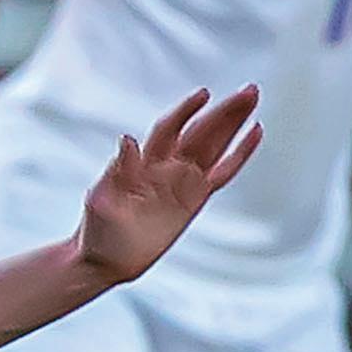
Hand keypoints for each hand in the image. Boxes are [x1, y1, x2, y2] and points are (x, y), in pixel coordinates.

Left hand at [71, 85, 262, 285]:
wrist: (106, 260)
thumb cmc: (97, 230)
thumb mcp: (101, 199)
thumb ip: (116, 169)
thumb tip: (127, 138)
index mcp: (142, 162)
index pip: (169, 128)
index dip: (186, 111)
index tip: (203, 94)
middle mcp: (166, 166)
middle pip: (200, 131)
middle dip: (223, 111)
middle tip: (248, 90)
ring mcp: (182, 181)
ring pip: (214, 145)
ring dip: (233, 123)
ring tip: (252, 98)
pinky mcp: (196, 198)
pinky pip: (223, 172)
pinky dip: (239, 154)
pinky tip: (254, 134)